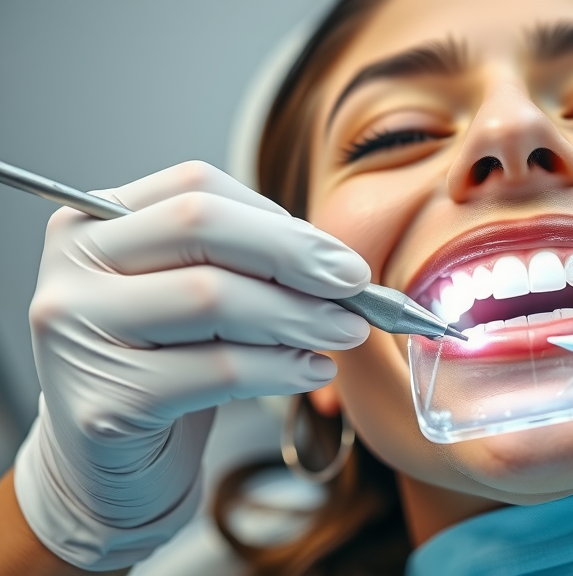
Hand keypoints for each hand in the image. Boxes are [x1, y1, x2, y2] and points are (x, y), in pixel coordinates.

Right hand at [13, 161, 369, 570]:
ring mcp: (76, 333)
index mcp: (93, 223)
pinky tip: (313, 372)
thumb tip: (337, 260)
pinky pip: (217, 369)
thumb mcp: (199, 301)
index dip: (281, 222)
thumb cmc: (165, 371)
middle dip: (294, 256)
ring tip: (345, 333)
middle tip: (355, 288)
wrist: (112, 471)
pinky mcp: (104, 402)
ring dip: (299, 315)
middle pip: (201, 226)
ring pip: (212, 297)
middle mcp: (71, 268)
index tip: (341, 260)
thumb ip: (250, 264)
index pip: (197, 188)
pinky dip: (281, 367)